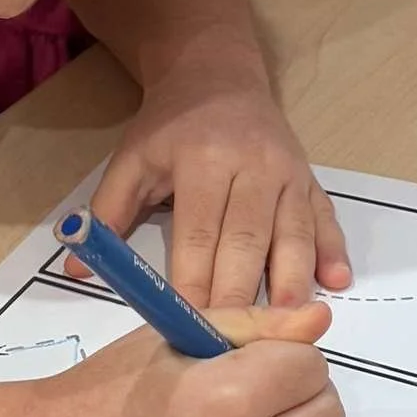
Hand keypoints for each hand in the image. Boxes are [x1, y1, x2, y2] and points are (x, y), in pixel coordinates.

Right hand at [45, 304, 344, 416]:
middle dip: (301, 392)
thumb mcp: (175, 336)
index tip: (247, 354)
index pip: (311, 366)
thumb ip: (255, 327)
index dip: (283, 352)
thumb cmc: (109, 389)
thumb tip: (319, 323)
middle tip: (253, 384)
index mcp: (229, 400)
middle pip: (328, 416)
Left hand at [85, 62, 350, 310]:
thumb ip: (107, 213)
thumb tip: (79, 269)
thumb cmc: (170, 126)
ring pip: (292, 232)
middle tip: (238, 343)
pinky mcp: (310, 177)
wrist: (216, 73)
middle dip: (242, 292)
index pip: (199, 232)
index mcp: (203, 160)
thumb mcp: (132, 158)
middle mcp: (252, 165)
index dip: (195, 280)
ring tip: (291, 322)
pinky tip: (337, 281)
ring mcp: (287, 172)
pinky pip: (324, 216)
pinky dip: (332, 249)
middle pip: (248, 238)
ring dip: (293, 278)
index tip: (190, 323)